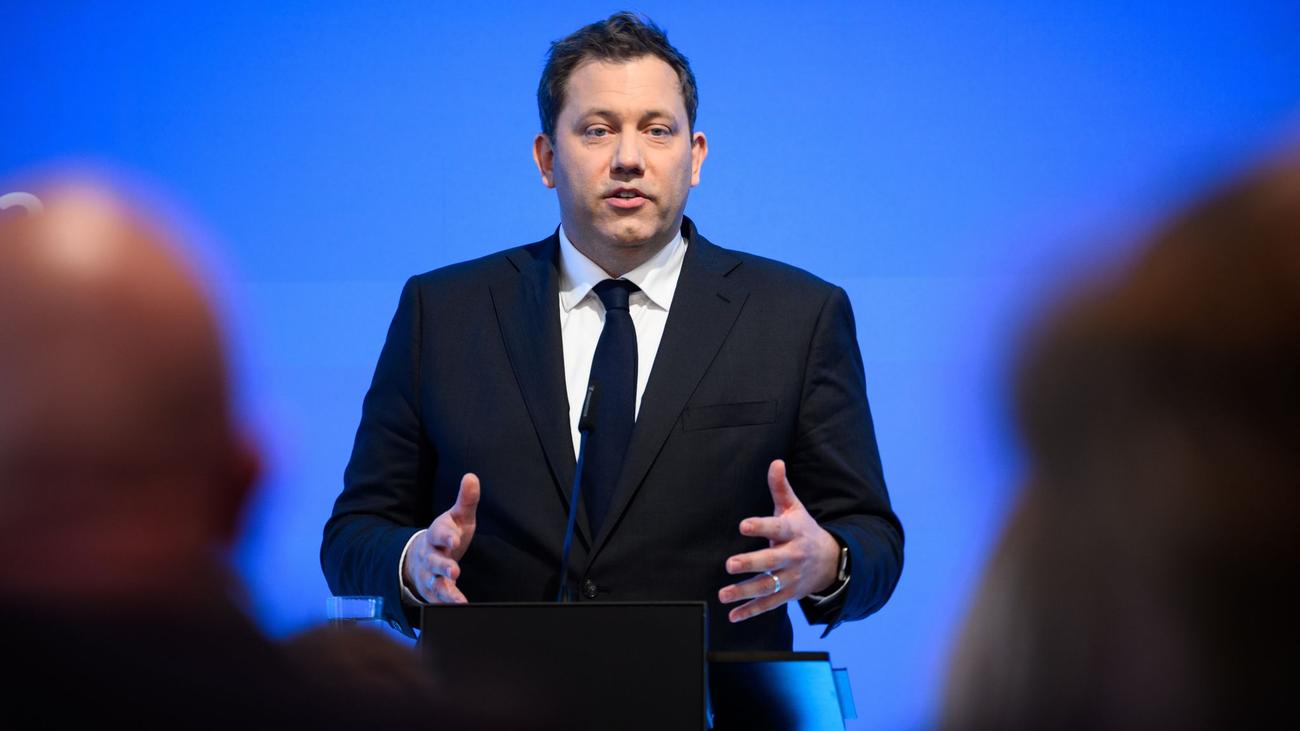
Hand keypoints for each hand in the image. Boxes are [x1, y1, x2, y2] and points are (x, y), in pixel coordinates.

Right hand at [402, 473, 478, 603]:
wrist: (422, 558)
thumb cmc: (446, 535)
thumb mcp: (458, 517)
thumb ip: (466, 500)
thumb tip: (472, 476)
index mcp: (437, 534)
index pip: (439, 533)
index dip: (446, 535)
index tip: (454, 539)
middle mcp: (431, 554)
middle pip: (435, 559)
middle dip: (443, 565)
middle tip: (454, 569)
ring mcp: (430, 573)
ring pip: (434, 580)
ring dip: (444, 586)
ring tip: (456, 594)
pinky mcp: (433, 589)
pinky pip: (439, 596)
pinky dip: (448, 600)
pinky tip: (460, 603)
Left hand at [718, 460, 839, 621]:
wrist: (831, 561)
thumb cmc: (804, 530)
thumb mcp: (795, 508)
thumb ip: (781, 487)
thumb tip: (775, 462)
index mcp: (794, 532)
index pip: (777, 528)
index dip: (761, 526)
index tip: (743, 525)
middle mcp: (793, 556)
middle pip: (772, 561)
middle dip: (751, 563)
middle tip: (730, 564)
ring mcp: (791, 578)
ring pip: (768, 587)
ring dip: (744, 592)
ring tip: (723, 594)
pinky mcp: (787, 595)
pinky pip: (769, 605)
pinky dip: (751, 611)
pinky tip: (733, 615)